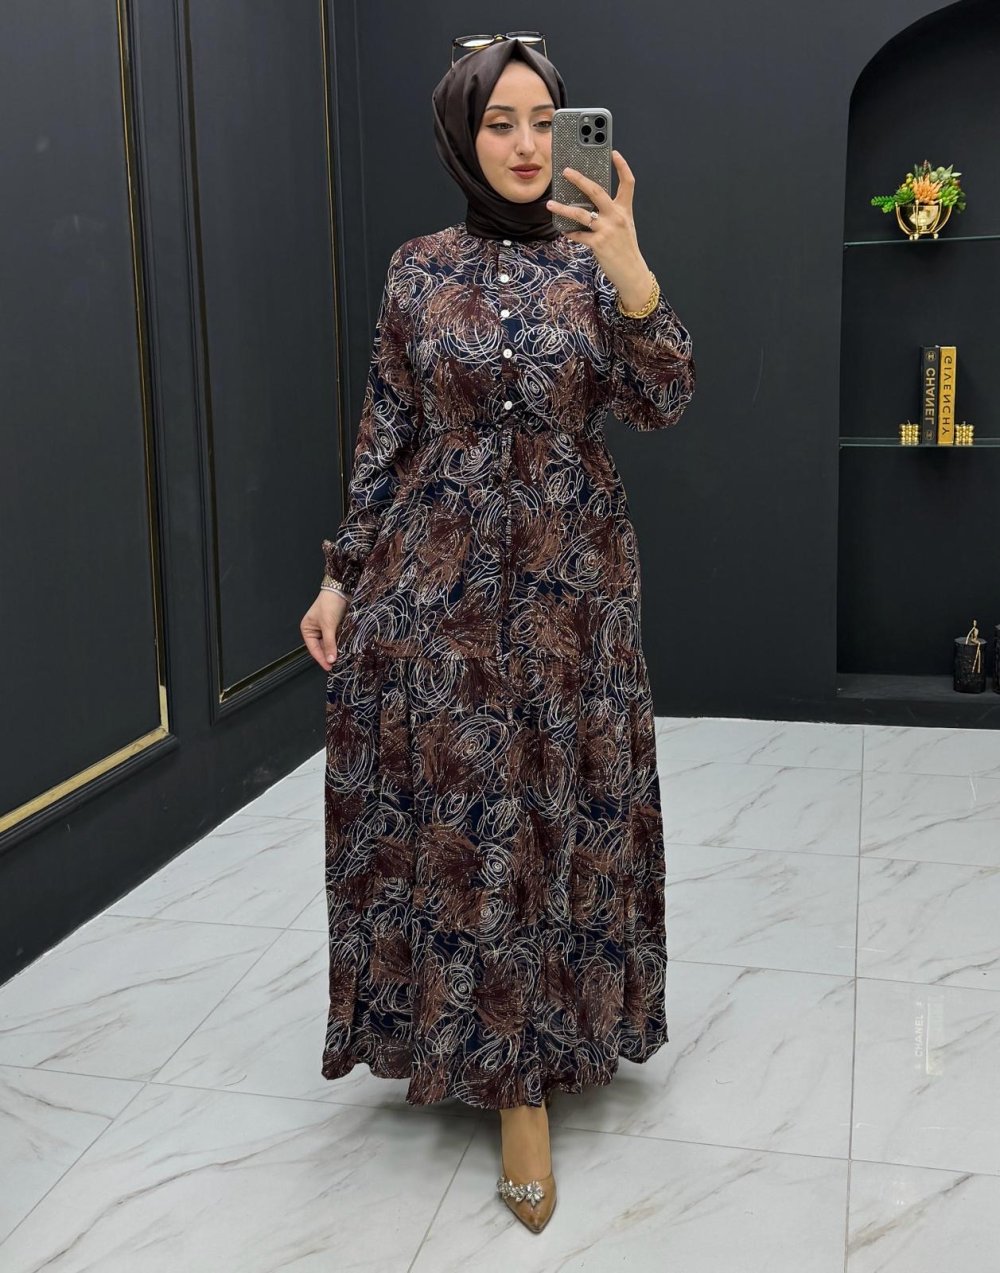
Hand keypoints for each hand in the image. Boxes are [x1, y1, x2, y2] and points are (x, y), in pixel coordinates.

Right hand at [300, 590, 347, 669]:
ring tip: (342, 660)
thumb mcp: (328, 625)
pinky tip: (344, 651)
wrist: (341, 590)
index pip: (313, 649)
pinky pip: (336, 640)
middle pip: (322, 648)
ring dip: (335, 651)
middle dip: (329, 655)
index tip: (329, 668)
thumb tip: (331, 659)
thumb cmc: (329, 604)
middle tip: (337, 666)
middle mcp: (315, 630)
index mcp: (307, 629)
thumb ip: (330, 643)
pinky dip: (339, 645)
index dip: (321, 659)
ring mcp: (325, 629)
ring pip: (330, 644)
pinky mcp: (335, 627)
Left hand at [546, 150, 651, 305]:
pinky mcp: (598, 244)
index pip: (627, 182)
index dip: (622, 166)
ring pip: (581, 214)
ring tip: (551, 204)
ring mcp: (607, 230)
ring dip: (563, 208)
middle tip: (566, 171)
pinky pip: (578, 235)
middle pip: (597, 191)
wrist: (632, 272)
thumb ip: (611, 213)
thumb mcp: (624, 226)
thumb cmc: (625, 249)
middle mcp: (616, 217)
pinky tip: (563, 230)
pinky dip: (570, 232)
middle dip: (580, 179)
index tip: (614, 152)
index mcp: (625, 210)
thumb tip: (589, 204)